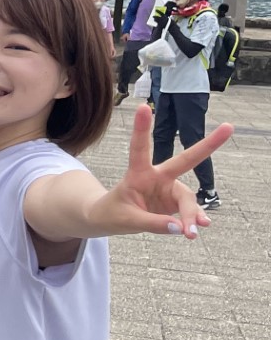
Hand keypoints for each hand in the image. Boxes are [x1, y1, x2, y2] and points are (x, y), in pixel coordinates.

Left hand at [89, 104, 232, 238]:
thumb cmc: (112, 213)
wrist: (111, 219)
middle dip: (207, 145)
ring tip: (191, 233)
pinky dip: (195, 220)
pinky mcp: (175, 203)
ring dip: (191, 216)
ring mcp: (169, 189)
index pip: (140, 148)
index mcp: (138, 173)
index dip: (142, 129)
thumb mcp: (126, 220)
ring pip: (188, 200)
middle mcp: (158, 177)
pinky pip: (191, 212)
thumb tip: (182, 228)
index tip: (143, 106)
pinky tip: (201, 226)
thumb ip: (153, 224)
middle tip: (229, 127)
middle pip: (185, 160)